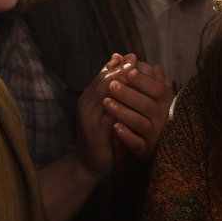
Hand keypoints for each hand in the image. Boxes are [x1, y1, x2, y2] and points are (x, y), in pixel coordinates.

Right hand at [73, 58, 127, 180]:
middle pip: (103, 80)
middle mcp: (86, 103)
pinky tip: (134, 101)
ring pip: (104, 94)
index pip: (103, 75)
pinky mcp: (94, 131)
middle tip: (135, 60)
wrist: (90, 164)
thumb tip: (135, 74)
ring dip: (120, 82)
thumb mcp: (114, 114)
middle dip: (120, 69)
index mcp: (90, 97)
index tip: (133, 56)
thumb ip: (121, 96)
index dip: (118, 65)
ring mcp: (89, 117)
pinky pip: (108, 115)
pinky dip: (121, 106)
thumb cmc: (107, 137)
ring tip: (134, 73)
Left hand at [102, 56, 174, 163]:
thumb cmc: (157, 120)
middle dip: (128, 94)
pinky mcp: (146, 151)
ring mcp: (155, 136)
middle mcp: (162, 120)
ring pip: (140, 123)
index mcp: (166, 105)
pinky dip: (126, 135)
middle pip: (147, 105)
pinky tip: (115, 126)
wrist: (160, 151)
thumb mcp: (160, 102)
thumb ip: (158, 84)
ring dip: (123, 112)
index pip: (159, 90)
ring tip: (106, 103)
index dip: (144, 81)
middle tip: (111, 84)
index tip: (128, 71)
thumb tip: (155, 66)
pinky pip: (137, 143)